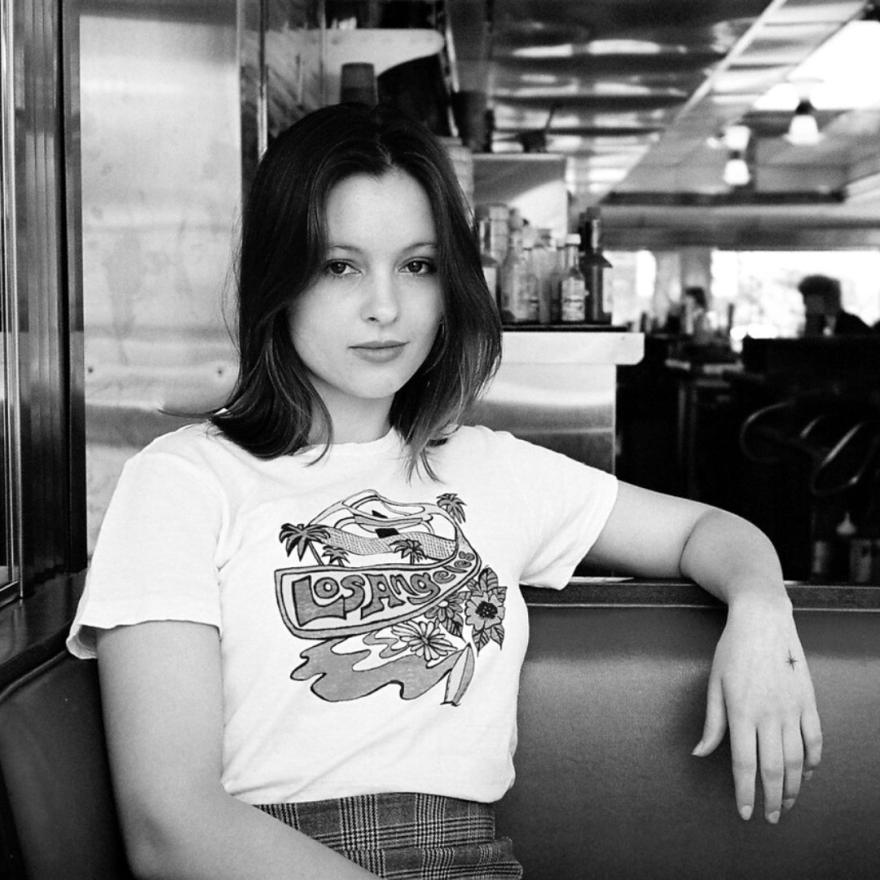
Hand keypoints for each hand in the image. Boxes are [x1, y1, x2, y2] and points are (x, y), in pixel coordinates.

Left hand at [691, 597, 822, 822]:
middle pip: (773, 769)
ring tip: (786, 803)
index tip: (744, 812)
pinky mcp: (809, 701)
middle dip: (771, 798)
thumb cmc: (732, 650)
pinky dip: (813, 762)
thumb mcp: (714, 683)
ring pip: (797, 760)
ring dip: (792, 787)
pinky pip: (816, 740)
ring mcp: (792, 709)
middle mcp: (769, 715)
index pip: (744, 764)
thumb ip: (711, 723)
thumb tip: (700, 753)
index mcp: (741, 712)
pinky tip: (805, 774)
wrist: (763, 620)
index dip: (745, 792)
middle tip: (769, 817)